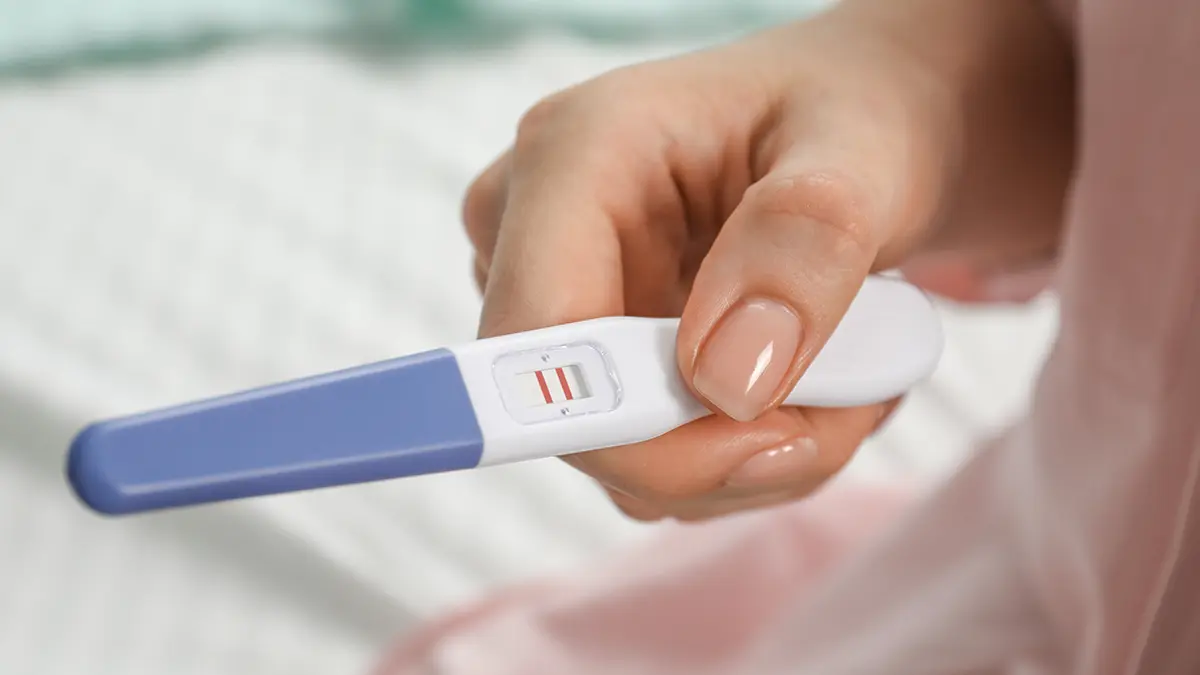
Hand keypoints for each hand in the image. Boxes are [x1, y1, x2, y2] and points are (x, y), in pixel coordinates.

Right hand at [464, 0, 1072, 520]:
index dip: (632, 425)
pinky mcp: (589, 357)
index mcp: (574, 152)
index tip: (767, 440)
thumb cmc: (853, 113)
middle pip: (578, 421)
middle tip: (852, 395)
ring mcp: (554, 300)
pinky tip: (803, 383)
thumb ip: (804, 248)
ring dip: (752, 454)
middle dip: (726, 447)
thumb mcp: (866, 157)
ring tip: (847, 373)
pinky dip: (742, 453)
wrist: (857, 123)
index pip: (537, 336)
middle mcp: (533, 230)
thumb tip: (721, 380)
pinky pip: (650, 462)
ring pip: (624, 462)